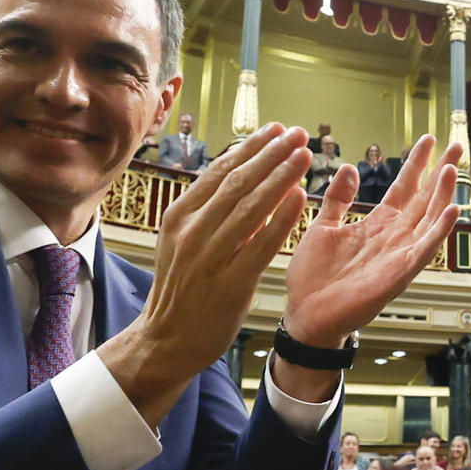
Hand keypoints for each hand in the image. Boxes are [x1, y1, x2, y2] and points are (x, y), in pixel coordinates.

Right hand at [99, 125, 315, 419]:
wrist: (167, 339)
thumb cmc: (182, 290)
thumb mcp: (184, 242)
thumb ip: (210, 213)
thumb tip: (245, 180)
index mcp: (179, 216)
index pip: (220, 172)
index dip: (251, 148)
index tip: (276, 130)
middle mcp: (192, 232)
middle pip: (237, 183)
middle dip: (271, 154)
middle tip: (298, 133)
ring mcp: (209, 257)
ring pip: (250, 208)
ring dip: (280, 177)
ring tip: (304, 156)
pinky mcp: (229, 284)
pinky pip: (260, 245)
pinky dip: (281, 219)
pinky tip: (300, 198)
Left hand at [281, 133, 460, 367]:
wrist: (307, 315)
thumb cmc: (314, 278)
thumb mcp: (322, 227)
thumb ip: (338, 199)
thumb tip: (349, 168)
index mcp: (377, 225)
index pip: (403, 187)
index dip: (416, 163)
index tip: (429, 139)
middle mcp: (394, 237)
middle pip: (424, 198)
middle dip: (441, 172)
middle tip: (457, 145)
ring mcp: (400, 254)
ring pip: (429, 219)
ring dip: (442, 194)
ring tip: (451, 169)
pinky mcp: (400, 272)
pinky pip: (425, 248)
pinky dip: (440, 230)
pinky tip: (452, 209)